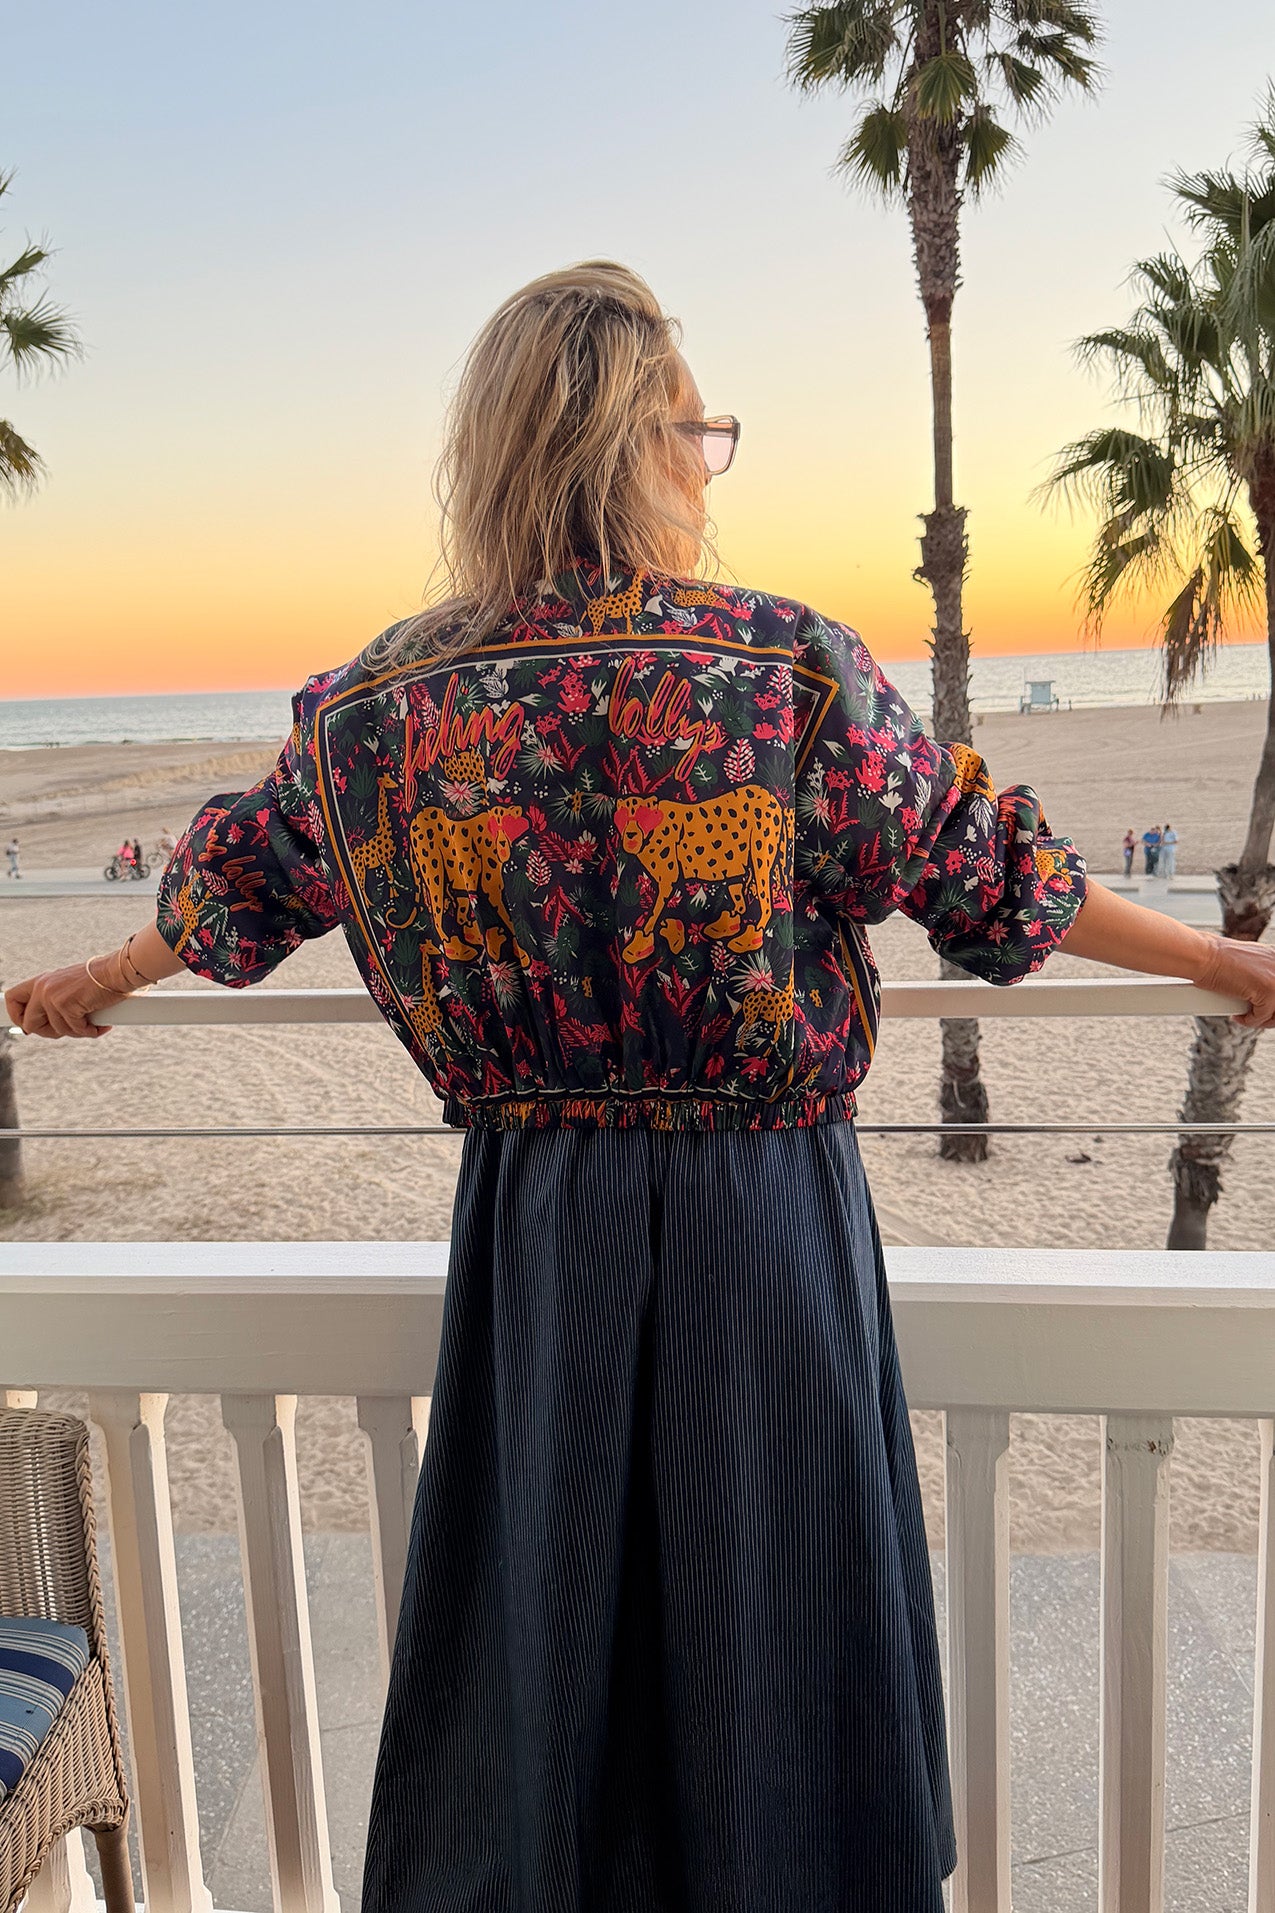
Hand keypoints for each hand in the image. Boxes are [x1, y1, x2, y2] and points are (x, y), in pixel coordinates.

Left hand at [3, 958, 130, 1038]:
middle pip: (29, 1024)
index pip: (13, 999)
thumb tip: (43, 1026)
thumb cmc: (99, 981)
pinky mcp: (66, 1005)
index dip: (17, 1017)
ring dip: (77, 1032)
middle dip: (49, 1033)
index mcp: (41, 981)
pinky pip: (74, 1030)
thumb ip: (53, 1001)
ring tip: (91, 1024)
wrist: (116, 972)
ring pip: (56, 1030)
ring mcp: (52, 996)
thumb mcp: (69, 987)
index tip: (28, 1027)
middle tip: (68, 1030)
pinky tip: (100, 1025)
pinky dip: (91, 1031)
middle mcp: (42, 987)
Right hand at [1195, 933, 1274, 1029]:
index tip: (1261, 1007)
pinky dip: (1248, 1021)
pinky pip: (1261, 1017)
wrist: (1203, 957)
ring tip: (1245, 1017)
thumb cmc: (1215, 960)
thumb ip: (1259, 976)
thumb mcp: (1246, 964)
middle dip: (1269, 1014)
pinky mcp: (1268, 991)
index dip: (1271, 1003)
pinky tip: (1237, 1015)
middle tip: (1254, 1015)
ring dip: (1260, 1019)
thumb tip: (1261, 995)